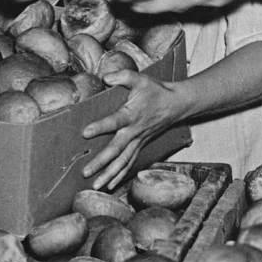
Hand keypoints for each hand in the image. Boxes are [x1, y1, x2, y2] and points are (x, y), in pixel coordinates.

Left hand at [80, 69, 193, 189]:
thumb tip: (105, 77)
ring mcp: (138, 141)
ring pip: (123, 161)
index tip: (85, 132)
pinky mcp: (141, 145)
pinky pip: (130, 163)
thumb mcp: (140, 78)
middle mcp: (134, 131)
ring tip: (95, 186)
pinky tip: (110, 185)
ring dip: (109, 175)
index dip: (101, 126)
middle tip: (86, 172)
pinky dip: (120, 175)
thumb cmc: (156, 90)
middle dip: (101, 162)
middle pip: (117, 150)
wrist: (176, 104)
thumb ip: (122, 76)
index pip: (115, 121)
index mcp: (132, 114)